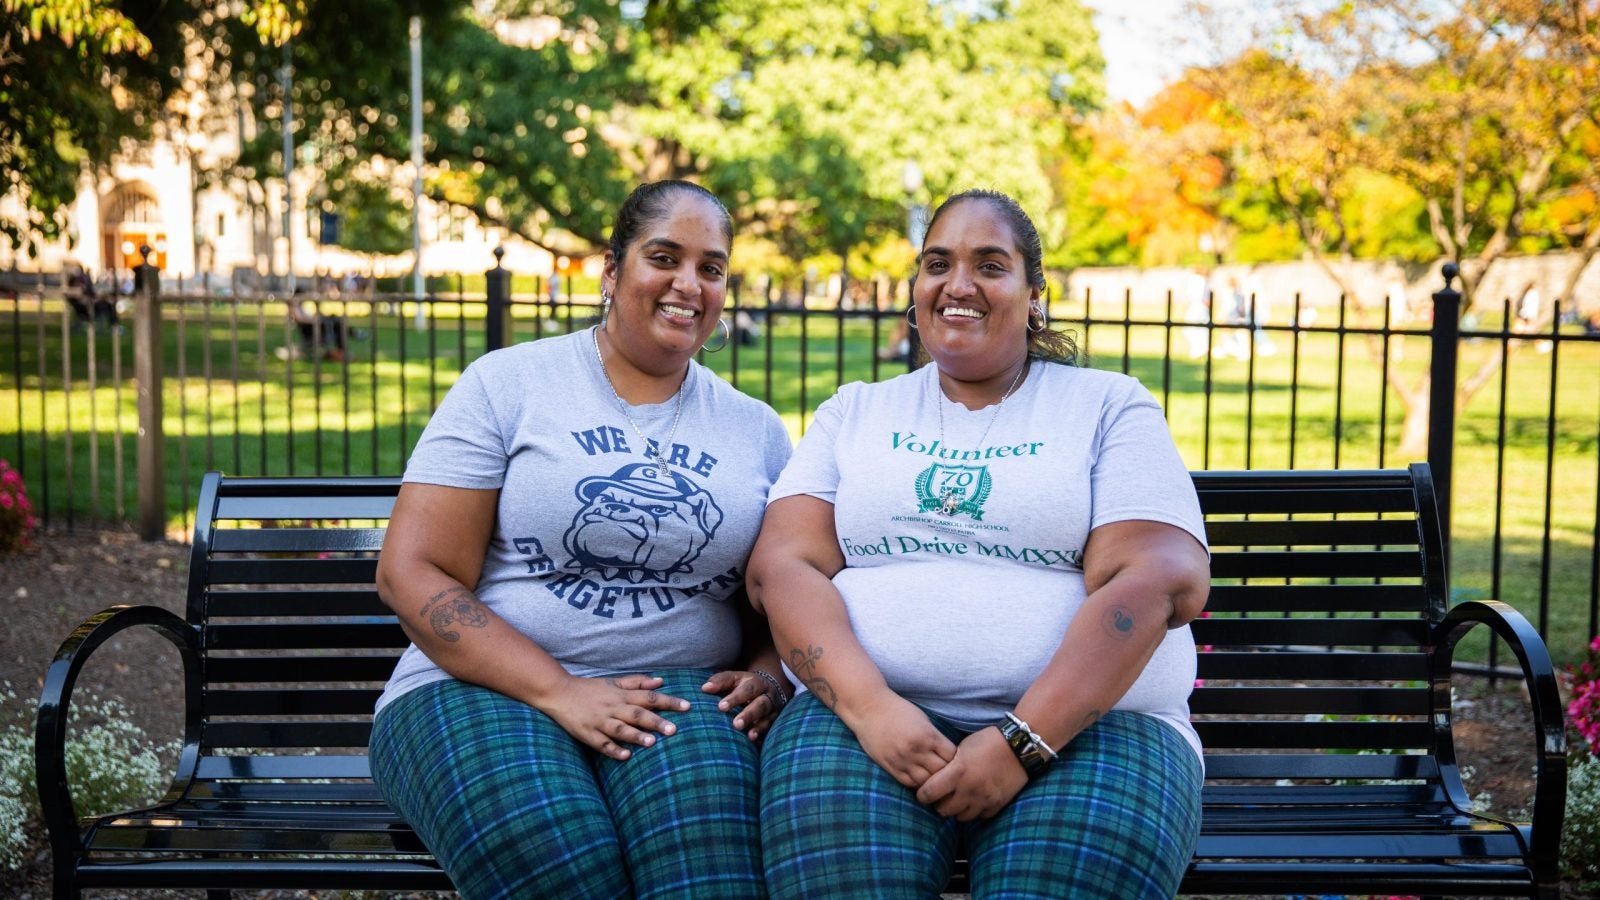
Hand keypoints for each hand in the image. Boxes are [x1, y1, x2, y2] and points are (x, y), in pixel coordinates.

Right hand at [539, 673, 690, 760]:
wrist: (558, 692)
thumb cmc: (589, 689)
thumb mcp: (613, 682)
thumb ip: (637, 682)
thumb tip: (661, 681)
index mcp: (621, 695)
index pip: (650, 697)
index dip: (669, 702)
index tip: (687, 707)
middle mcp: (612, 707)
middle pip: (637, 714)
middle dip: (656, 722)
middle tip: (674, 729)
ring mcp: (599, 721)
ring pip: (620, 729)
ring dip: (635, 736)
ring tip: (652, 742)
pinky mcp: (587, 733)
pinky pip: (601, 743)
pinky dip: (613, 750)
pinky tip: (625, 756)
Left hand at [702, 670, 787, 740]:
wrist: (768, 688)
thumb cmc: (742, 685)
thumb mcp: (733, 679)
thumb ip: (719, 682)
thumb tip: (705, 688)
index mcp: (754, 683)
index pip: (746, 689)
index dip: (734, 698)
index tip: (721, 707)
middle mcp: (766, 696)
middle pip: (760, 704)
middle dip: (748, 715)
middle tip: (736, 724)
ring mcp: (772, 710)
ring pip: (768, 719)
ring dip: (758, 727)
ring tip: (750, 737)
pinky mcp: (774, 722)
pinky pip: (770, 731)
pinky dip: (763, 738)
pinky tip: (756, 744)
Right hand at [845, 691, 956, 789]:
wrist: (868, 708)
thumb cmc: (897, 710)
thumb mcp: (922, 719)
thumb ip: (935, 737)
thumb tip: (950, 754)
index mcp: (928, 735)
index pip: (953, 757)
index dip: (956, 760)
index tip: (955, 759)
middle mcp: (916, 750)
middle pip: (941, 772)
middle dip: (946, 772)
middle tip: (947, 772)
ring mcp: (902, 760)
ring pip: (926, 782)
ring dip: (931, 780)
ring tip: (933, 777)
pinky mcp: (890, 766)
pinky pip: (909, 783)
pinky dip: (917, 783)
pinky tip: (919, 777)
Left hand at [914, 725, 1027, 820]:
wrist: (1018, 746)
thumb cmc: (987, 742)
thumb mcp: (961, 748)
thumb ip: (949, 767)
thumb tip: (935, 779)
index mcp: (957, 772)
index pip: (928, 793)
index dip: (923, 795)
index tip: (923, 793)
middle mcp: (969, 789)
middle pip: (943, 810)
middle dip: (939, 804)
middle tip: (942, 797)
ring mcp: (984, 799)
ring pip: (961, 817)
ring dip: (958, 809)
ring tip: (960, 798)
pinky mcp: (997, 805)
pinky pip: (980, 816)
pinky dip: (976, 810)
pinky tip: (976, 799)